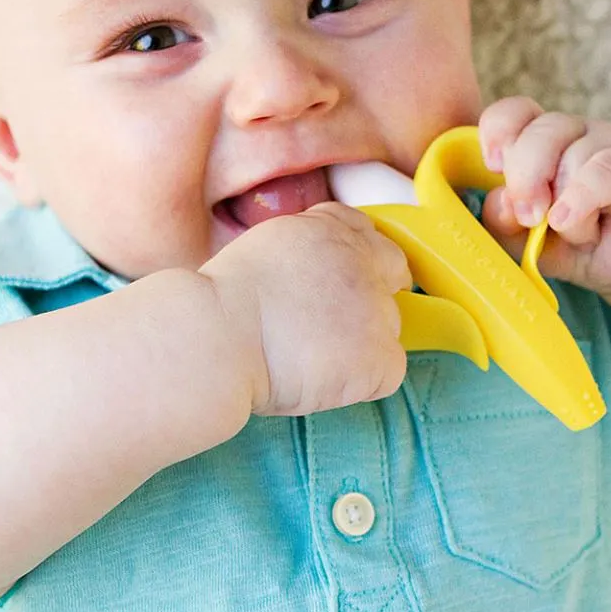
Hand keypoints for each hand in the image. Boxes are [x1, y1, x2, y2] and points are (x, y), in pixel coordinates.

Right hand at [200, 203, 410, 416]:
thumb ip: (305, 249)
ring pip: (388, 327)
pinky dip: (362, 382)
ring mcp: (375, 308)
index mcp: (330, 229)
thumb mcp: (266, 246)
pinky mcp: (379, 354)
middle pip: (392, 273)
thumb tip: (315, 273)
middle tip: (336, 325)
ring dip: (360, 343)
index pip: (366, 234)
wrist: (218, 337)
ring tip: (310, 359)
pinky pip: (389, 372)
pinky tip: (324, 381)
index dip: (356, 260)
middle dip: (372, 295)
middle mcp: (361, 260)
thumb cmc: (222, 301)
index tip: (337, 283)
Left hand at [478, 96, 610, 295]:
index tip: (492, 166)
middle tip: (529, 216)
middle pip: (536, 134)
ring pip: (571, 157)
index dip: (498, 131)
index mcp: (540, 142)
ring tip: (578, 233)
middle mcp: (573, 133)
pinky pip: (602, 170)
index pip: (514, 113)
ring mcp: (610, 140)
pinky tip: (566, 220)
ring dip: (564, 206)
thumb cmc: (581, 245)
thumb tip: (499, 200)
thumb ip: (505, 222)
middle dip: (523, 178)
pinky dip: (580, 198)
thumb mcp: (530, 241)